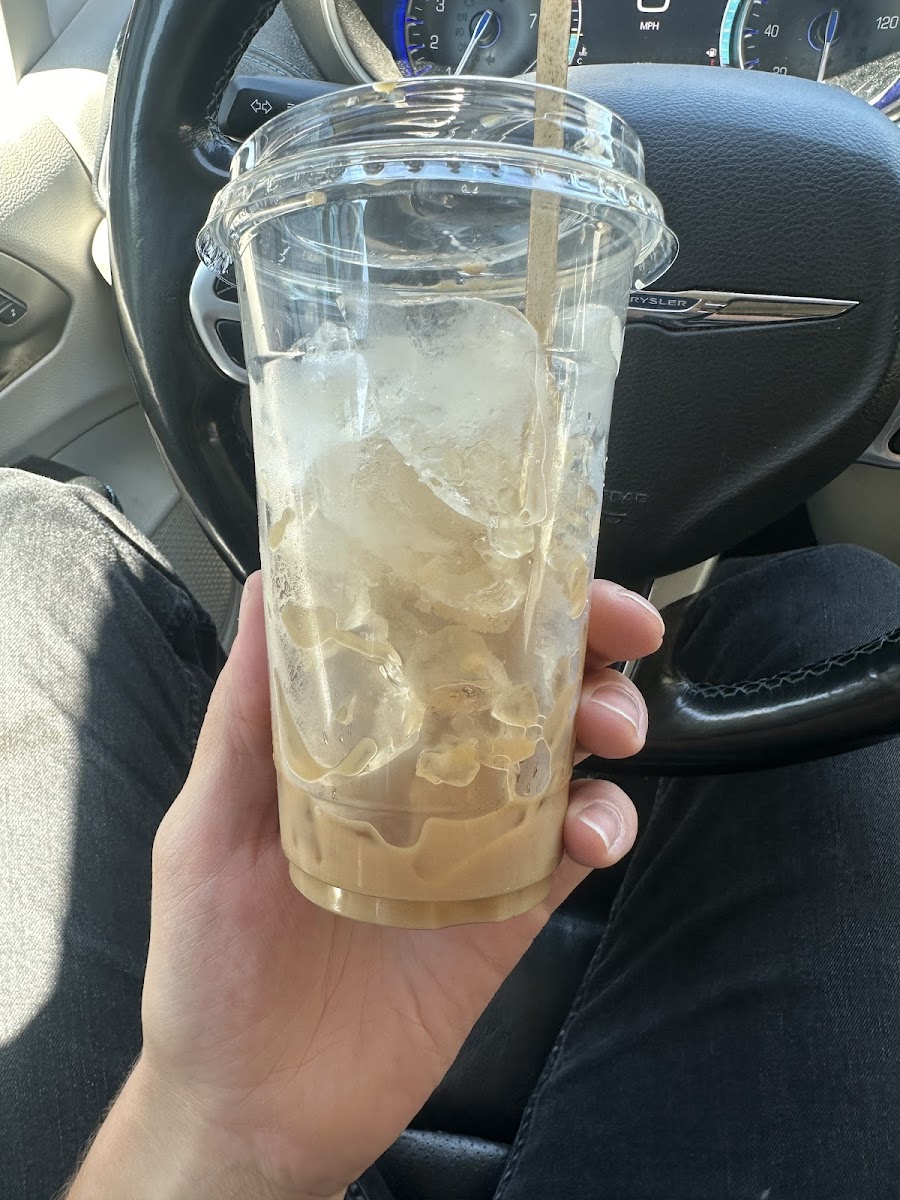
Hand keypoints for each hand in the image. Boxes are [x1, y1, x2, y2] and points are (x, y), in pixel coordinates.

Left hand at [69, 575, 662, 1199]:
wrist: (256, 1106)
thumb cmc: (210, 962)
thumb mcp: (208, 826)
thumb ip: (244, 715)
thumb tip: (262, 587)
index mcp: (354, 737)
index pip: (432, 636)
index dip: (490, 588)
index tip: (538, 557)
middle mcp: (422, 773)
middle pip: (520, 681)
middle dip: (585, 641)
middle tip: (621, 632)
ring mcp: (474, 838)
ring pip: (566, 752)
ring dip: (609, 721)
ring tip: (612, 730)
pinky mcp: (511, 905)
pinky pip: (577, 849)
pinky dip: (606, 825)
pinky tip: (594, 833)